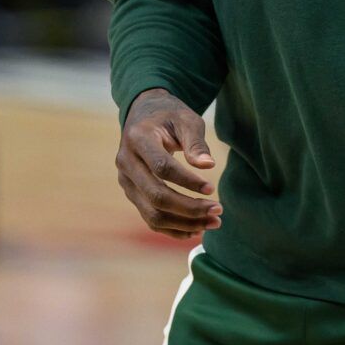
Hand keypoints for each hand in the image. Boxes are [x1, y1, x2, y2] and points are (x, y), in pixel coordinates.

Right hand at [116, 89, 221, 239]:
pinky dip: (173, 228)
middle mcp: (126, 162)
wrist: (143, 115)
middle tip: (219, 210)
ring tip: (213, 222)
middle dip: (189, 208)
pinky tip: (197, 229)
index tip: (212, 189)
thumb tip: (208, 166)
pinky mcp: (132, 193)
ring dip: (185, 223)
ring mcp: (126, 181)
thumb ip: (196, 142)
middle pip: (156, 196)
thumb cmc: (169, 116)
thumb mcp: (186, 119)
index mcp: (138, 139)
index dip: (188, 181)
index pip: (162, 168)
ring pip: (153, 213)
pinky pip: (150, 219)